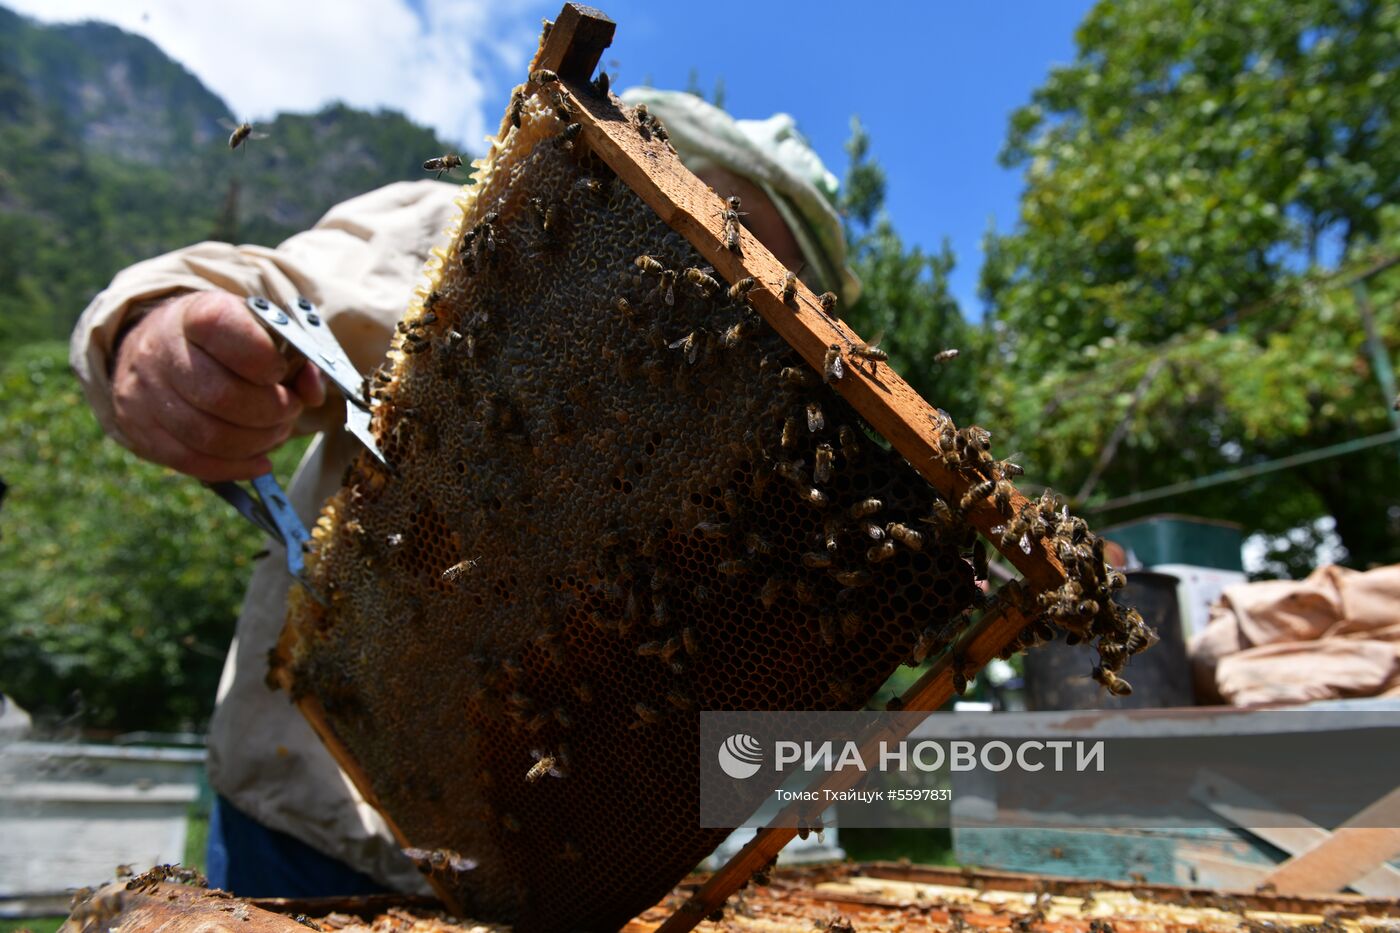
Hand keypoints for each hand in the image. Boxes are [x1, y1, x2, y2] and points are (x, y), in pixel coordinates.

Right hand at [111, 291, 325, 480]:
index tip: (280, 371)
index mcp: (196, 313)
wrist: (159, 345)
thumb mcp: (261, 329)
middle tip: (290, 410)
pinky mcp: (140, 429)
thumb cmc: (226, 340)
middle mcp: (162, 349)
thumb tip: (312, 390)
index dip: (263, 359)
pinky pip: (192, 461)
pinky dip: (235, 467)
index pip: (223, 330)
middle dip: (271, 411)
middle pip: (221, 395)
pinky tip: (259, 460)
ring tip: (275, 431)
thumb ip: (297, 354)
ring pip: (208, 436)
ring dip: (257, 442)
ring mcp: (145, 393)